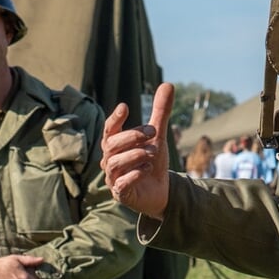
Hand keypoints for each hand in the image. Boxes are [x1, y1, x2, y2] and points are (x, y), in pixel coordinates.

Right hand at [101, 83, 174, 218]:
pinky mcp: (121, 193)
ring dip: (135, 155)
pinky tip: (147, 169)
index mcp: (115, 144)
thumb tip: (168, 84)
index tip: (125, 107)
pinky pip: (121, 183)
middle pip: (111, 145)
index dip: (115, 119)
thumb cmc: (151, 161)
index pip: (109, 129)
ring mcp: (113, 177)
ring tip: (152, 152)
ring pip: (114, 163)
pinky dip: (135, 174)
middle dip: (132, 136)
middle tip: (153, 132)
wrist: (159, 191)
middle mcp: (110, 159)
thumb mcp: (157, 136)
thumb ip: (160, 113)